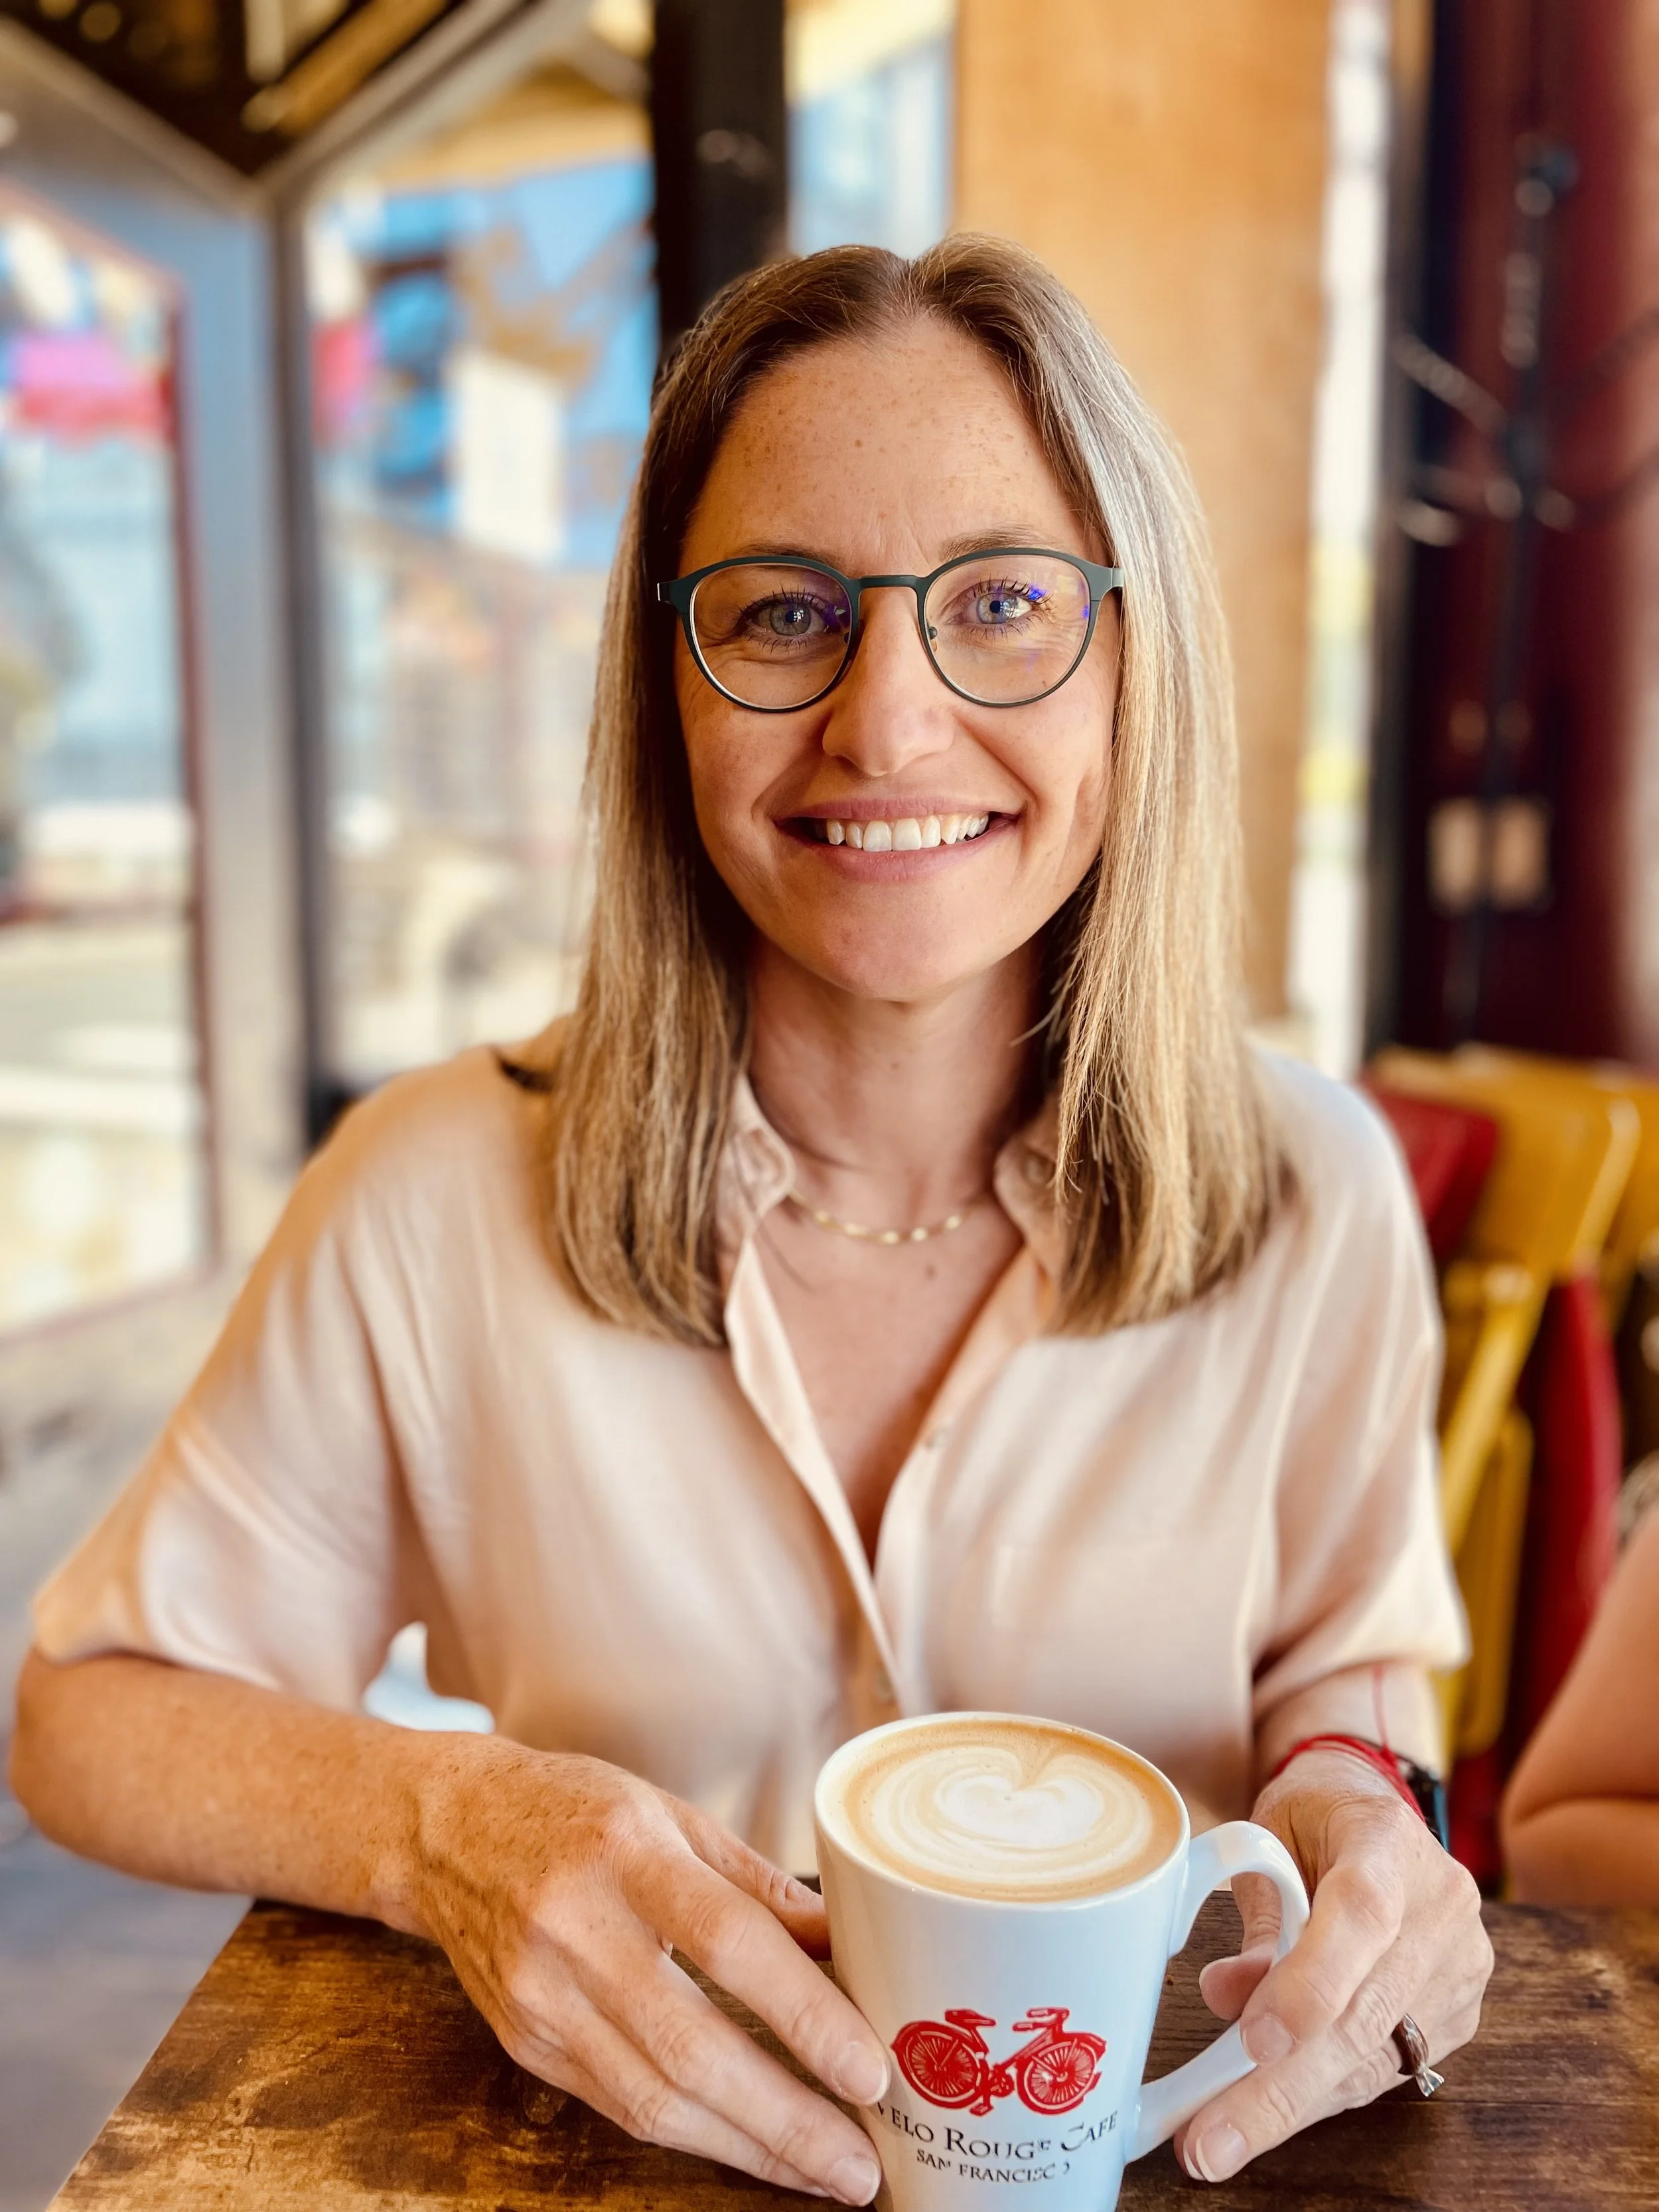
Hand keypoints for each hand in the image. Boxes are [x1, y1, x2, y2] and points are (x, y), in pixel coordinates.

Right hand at [408, 1738, 887, 2200]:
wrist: (446, 1830)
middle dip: (787, 2120)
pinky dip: (694, 2136)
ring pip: (654, 2098)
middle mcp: (576, 1929)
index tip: (868, 2068)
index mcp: (626, 1853)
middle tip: (862, 2165)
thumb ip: (759, 1886)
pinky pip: (620, 2107)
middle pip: (691, 2047)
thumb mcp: (672, 1816)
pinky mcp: (526, 2044)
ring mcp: (541, 1997)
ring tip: (825, 2172)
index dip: (803, 2012)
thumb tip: (848, 1947)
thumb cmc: (573, 1811)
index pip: (727, 1941)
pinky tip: (749, 2148)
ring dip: (749, 2148)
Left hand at [1174, 1747, 1492, 2183]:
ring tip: (1219, 2140)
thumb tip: (1226, 1997)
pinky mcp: (1460, 2011)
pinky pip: (1386, 2067)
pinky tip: (1271, 2110)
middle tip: (1209, 2140)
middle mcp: (1441, 1907)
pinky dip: (1323, 2092)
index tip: (1254, 2041)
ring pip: (1373, 2056)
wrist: (1371, 1806)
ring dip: (1292, 2105)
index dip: (1311, 1985)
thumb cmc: (1310, 1817)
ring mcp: (1460, 1965)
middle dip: (1280, 2088)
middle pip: (1366, 2012)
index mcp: (1388, 1842)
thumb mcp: (1268, 1837)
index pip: (1362, 1917)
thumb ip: (1259, 1919)